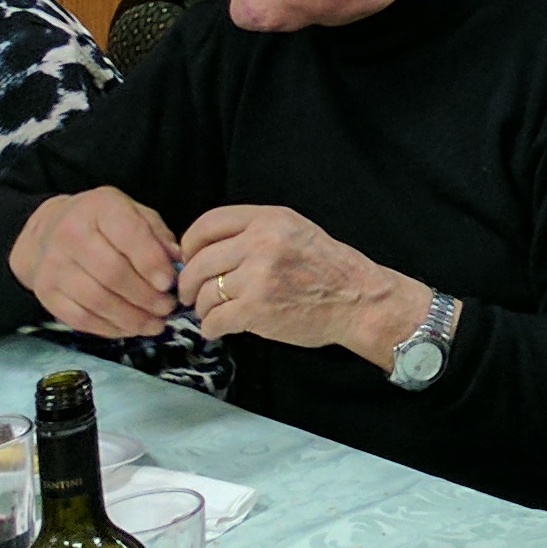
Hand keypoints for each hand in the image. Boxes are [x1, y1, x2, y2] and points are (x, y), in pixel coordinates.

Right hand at [9, 186, 181, 338]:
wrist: (48, 231)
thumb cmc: (102, 223)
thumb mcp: (133, 213)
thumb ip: (157, 236)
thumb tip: (178, 264)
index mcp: (100, 208)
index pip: (128, 235)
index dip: (151, 262)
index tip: (169, 283)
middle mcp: (71, 235)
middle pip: (112, 273)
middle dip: (145, 296)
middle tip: (167, 308)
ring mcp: (53, 266)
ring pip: (96, 300)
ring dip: (131, 317)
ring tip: (155, 323)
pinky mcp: (46, 293)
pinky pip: (80, 318)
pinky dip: (110, 328)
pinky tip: (131, 328)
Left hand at [172, 206, 421, 360]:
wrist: (358, 300)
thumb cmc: (328, 268)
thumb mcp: (295, 231)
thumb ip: (255, 233)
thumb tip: (206, 251)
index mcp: (269, 219)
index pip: (209, 223)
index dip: (190, 243)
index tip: (188, 258)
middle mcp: (261, 243)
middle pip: (200, 261)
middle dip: (188, 283)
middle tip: (189, 294)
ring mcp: (258, 277)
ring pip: (205, 293)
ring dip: (203, 308)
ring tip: (214, 313)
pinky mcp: (256, 309)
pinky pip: (214, 320)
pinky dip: (211, 328)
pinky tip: (219, 328)